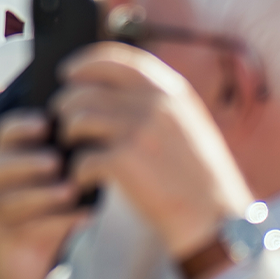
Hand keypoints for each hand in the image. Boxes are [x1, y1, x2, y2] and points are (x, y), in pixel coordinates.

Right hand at [0, 110, 91, 278]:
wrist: (22, 274)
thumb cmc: (45, 222)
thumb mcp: (54, 187)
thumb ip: (65, 164)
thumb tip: (102, 138)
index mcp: (2, 161)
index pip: (4, 133)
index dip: (23, 126)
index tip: (48, 123)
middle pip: (0, 163)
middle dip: (29, 162)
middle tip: (56, 162)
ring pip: (11, 197)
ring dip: (43, 193)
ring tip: (70, 191)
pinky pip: (26, 227)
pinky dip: (58, 222)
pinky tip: (84, 218)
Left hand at [49, 44, 255, 263]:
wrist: (214, 219)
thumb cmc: (197, 176)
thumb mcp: (187, 123)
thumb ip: (155, 100)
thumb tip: (105, 87)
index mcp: (170, 90)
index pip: (116, 59)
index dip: (85, 63)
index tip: (67, 72)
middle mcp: (153, 103)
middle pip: (85, 90)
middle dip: (66, 106)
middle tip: (64, 123)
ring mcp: (138, 130)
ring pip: (76, 119)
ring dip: (68, 137)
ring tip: (75, 151)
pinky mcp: (124, 161)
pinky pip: (81, 158)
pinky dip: (77, 172)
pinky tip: (84, 182)